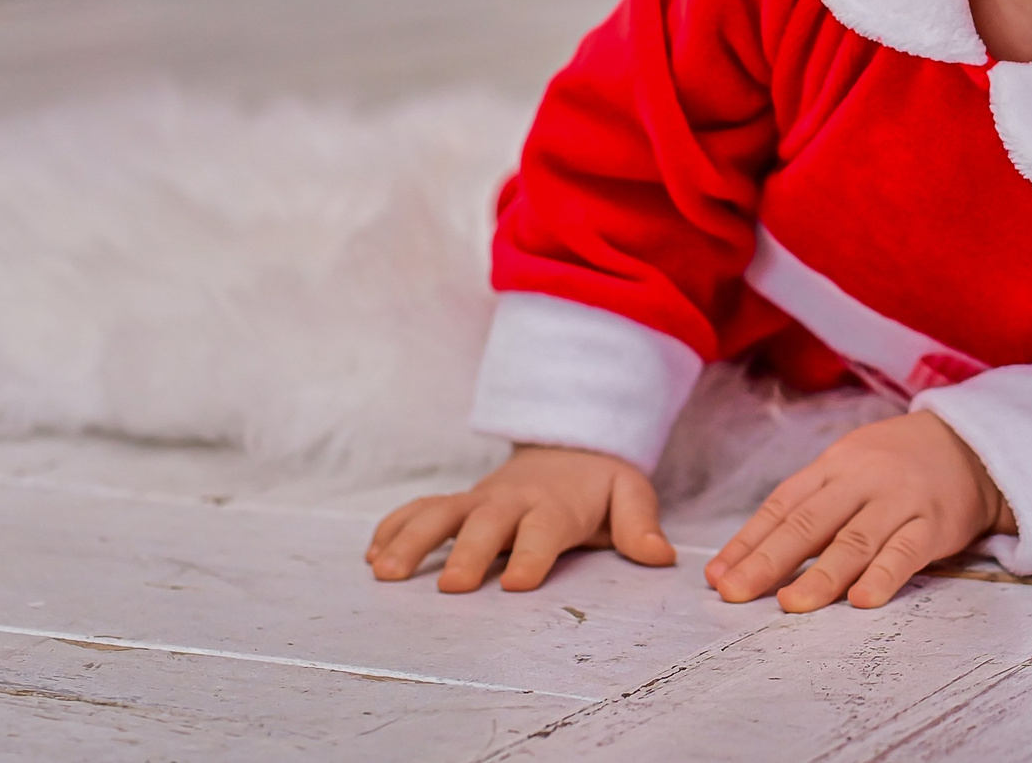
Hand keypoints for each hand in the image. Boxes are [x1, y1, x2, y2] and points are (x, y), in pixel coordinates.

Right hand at [366, 444, 674, 592]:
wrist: (570, 444)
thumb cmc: (599, 484)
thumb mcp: (630, 494)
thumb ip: (640, 525)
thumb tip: (661, 556)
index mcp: (555, 505)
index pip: (544, 531)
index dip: (532, 556)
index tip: (517, 584)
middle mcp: (511, 501)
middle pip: (487, 524)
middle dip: (469, 552)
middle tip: (451, 587)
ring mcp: (479, 500)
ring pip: (440, 513)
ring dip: (411, 540)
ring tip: (384, 572)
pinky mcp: (458, 502)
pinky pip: (420, 509)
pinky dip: (394, 527)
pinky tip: (371, 555)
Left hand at [704, 411, 1014, 612]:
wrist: (969, 445)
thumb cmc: (894, 466)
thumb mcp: (847, 469)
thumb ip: (805, 508)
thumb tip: (745, 558)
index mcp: (833, 465)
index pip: (783, 505)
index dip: (748, 541)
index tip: (718, 576)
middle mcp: (862, 479)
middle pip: (810, 521)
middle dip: (769, 560)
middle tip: (736, 592)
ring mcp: (899, 500)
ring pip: (855, 539)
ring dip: (821, 574)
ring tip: (791, 604)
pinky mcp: (935, 523)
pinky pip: (907, 551)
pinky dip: (884, 575)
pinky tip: (863, 599)